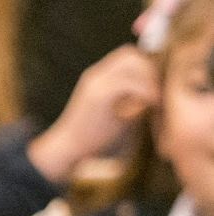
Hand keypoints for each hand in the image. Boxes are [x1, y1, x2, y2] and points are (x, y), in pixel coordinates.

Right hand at [29, 46, 159, 182]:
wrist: (66, 149)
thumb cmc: (92, 137)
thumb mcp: (112, 110)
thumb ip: (129, 97)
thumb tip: (156, 91)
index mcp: (97, 77)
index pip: (127, 56)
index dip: (146, 65)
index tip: (157, 82)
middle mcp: (95, 75)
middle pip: (131, 55)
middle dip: (150, 68)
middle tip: (160, 88)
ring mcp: (96, 83)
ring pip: (133, 62)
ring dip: (150, 77)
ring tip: (157, 96)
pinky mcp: (99, 95)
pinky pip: (131, 82)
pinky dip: (146, 90)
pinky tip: (153, 103)